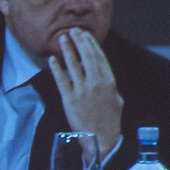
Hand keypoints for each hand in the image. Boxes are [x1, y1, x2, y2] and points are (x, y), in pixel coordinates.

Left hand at [48, 29, 123, 152]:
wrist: (101, 139)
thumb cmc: (110, 121)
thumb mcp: (116, 100)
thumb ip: (110, 85)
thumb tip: (104, 76)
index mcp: (109, 81)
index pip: (99, 57)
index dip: (91, 44)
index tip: (85, 35)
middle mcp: (96, 83)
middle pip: (86, 56)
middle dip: (80, 41)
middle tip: (73, 31)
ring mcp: (82, 91)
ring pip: (73, 65)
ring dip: (68, 50)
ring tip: (62, 38)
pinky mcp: (69, 100)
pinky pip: (61, 80)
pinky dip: (56, 69)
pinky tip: (53, 59)